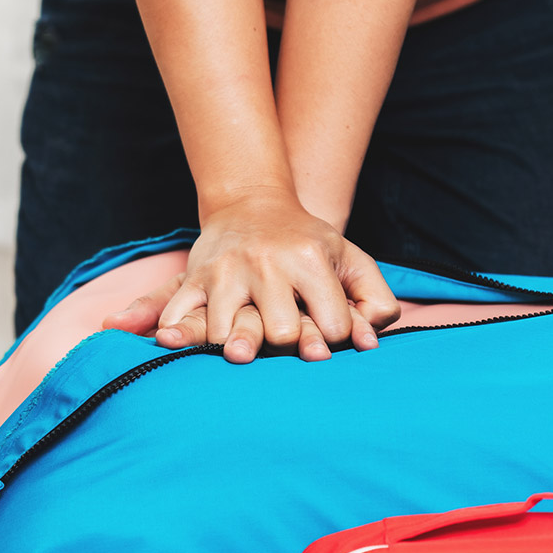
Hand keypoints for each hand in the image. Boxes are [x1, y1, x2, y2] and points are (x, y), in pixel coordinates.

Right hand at [103, 189, 398, 361]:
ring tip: (245, 347)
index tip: (324, 334)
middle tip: (283, 340)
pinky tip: (179, 344)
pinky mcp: (195, 277)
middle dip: (286, 348)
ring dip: (238, 348)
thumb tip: (370, 345)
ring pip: (229, 335)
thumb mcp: (350, 258)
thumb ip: (374, 300)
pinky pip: (180, 315)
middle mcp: (266, 264)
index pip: (332, 326)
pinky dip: (178, 335)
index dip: (332, 339)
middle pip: (281, 336)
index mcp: (309, 259)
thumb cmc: (306, 242)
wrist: (252, 204)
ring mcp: (226, 271)